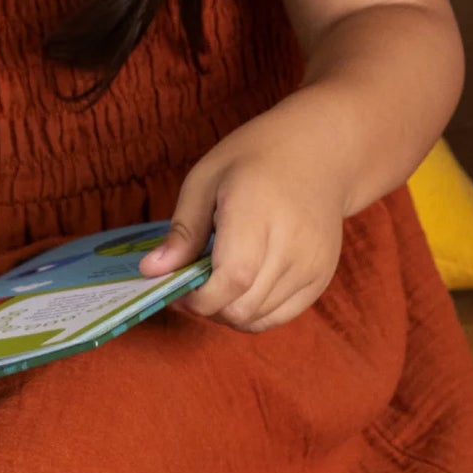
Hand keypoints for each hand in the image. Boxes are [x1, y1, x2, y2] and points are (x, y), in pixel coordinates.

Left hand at [137, 113, 345, 332]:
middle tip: (190, 287)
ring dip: (227, 312)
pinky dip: (252, 313)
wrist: (319, 153)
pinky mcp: (322, 277)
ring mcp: (313, 264)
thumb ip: (182, 231)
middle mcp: (292, 242)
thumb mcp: (206, 180)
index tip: (176, 290)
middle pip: (243, 307)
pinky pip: (279, 317)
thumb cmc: (254, 160)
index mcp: (258, 210)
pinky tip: (241, 287)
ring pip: (258, 319)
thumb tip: (151, 272)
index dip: (199, 298)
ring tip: (216, 282)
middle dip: (207, 308)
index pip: (232, 278)